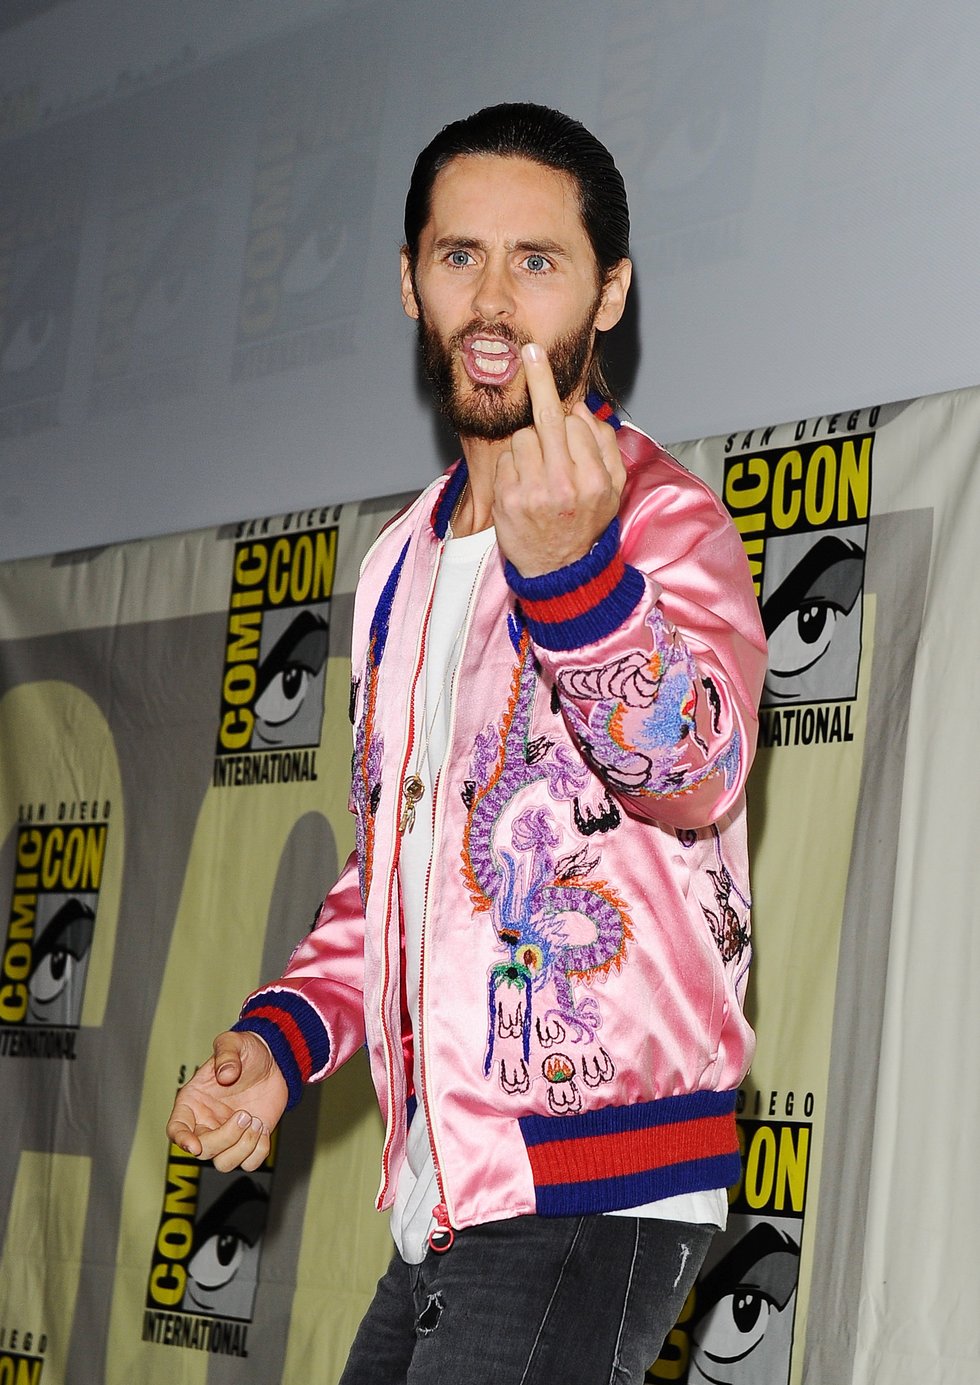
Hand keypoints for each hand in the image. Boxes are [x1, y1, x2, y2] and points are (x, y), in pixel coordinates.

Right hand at [166, 1030, 288, 1172]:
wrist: (274, 1061)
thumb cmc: (247, 1051)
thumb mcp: (234, 1043)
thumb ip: (226, 1054)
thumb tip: (225, 1074)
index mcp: (194, 1101)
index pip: (176, 1128)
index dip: (181, 1140)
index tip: (194, 1146)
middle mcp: (207, 1122)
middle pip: (203, 1151)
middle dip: (225, 1138)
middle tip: (245, 1114)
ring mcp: (227, 1135)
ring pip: (223, 1163)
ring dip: (242, 1147)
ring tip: (255, 1121)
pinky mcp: (248, 1142)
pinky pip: (249, 1163)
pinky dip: (258, 1152)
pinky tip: (263, 1129)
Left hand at [492, 343, 625, 576]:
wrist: (559, 570)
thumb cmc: (587, 523)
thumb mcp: (613, 489)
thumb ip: (605, 446)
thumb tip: (582, 409)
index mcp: (593, 479)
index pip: (575, 423)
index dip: (566, 413)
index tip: (550, 373)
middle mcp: (563, 485)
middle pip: (547, 418)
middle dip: (540, 379)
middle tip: (530, 350)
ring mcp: (532, 492)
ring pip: (523, 437)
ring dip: (529, 445)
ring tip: (539, 471)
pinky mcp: (506, 500)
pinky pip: (506, 459)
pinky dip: (513, 464)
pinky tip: (523, 484)